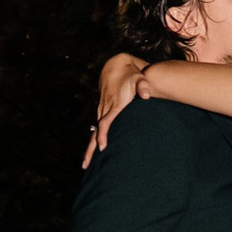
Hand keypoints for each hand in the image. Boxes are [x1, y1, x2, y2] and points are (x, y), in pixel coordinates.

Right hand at [81, 52, 147, 166]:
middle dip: (90, 150)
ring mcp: (102, 110)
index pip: (105, 123)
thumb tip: (146, 94)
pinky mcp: (103, 111)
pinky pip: (97, 129)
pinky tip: (94, 152)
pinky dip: (94, 140)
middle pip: (95, 133)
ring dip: (90, 148)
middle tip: (85, 166)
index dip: (103, 135)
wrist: (116, 66)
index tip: (102, 148)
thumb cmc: (131, 75)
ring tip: (87, 165)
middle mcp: (105, 109)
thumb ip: (143, 86)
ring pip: (94, 132)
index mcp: (114, 105)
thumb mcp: (139, 78)